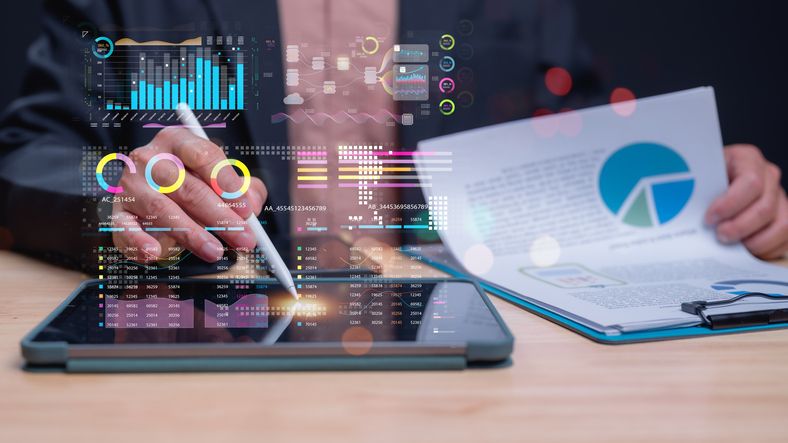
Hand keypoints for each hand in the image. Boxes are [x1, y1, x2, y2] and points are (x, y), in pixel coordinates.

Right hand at [111, 127, 266, 262]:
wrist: (154, 197)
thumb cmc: (194, 185)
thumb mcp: (222, 180)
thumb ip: (244, 189)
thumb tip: (252, 204)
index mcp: (178, 141)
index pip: (204, 155)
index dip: (228, 184)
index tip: (247, 210)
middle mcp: (150, 157)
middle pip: (187, 187)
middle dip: (220, 217)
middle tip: (243, 238)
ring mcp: (130, 184)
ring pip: (162, 209)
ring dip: (192, 234)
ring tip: (215, 251)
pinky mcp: (119, 211)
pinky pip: (125, 228)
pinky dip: (139, 242)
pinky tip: (155, 253)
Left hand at [705, 144, 787, 259]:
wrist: (712, 181)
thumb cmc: (704, 180)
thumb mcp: (698, 176)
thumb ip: (695, 189)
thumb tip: (675, 208)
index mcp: (747, 159)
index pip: (750, 182)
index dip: (730, 204)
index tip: (709, 218)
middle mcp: (768, 176)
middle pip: (764, 208)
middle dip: (739, 227)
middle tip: (719, 236)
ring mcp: (779, 197)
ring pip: (780, 225)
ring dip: (754, 242)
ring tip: (731, 246)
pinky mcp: (784, 216)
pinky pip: (785, 238)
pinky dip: (765, 250)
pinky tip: (744, 251)